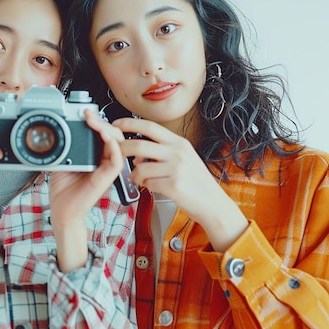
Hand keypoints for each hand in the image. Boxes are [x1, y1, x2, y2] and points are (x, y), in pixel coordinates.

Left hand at [49, 109, 124, 271]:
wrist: (62, 210)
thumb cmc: (64, 189)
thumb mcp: (62, 160)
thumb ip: (66, 145)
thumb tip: (61, 127)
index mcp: (95, 155)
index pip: (104, 133)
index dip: (98, 121)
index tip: (85, 112)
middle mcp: (103, 160)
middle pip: (113, 135)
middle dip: (102, 121)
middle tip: (88, 115)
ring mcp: (106, 169)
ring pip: (118, 144)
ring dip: (108, 129)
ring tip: (95, 122)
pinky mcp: (107, 178)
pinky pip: (116, 160)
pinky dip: (113, 146)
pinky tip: (105, 137)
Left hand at [112, 117, 247, 251]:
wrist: (213, 204)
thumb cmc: (196, 183)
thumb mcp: (183, 159)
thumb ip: (162, 153)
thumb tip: (137, 155)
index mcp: (179, 143)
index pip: (150, 126)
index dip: (130, 124)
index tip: (116, 124)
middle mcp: (178, 152)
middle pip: (139, 145)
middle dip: (121, 149)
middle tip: (115, 154)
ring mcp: (177, 168)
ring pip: (140, 167)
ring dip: (133, 175)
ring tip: (138, 179)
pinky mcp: (174, 185)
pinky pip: (147, 183)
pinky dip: (144, 186)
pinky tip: (149, 187)